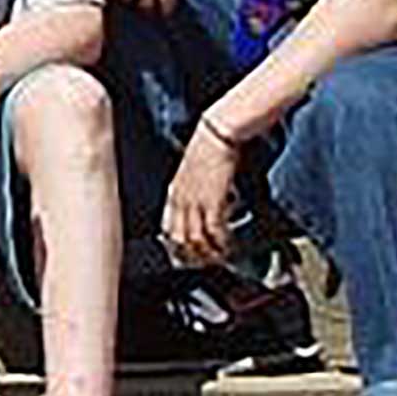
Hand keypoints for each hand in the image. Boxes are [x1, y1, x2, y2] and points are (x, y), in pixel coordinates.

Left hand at [162, 118, 241, 266]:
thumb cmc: (209, 147)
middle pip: (179, 238)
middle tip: (205, 263)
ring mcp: (195, 201)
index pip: (168, 228)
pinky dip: (221, 242)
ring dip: (208, 252)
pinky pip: (214, 230)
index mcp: (174, 192)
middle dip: (191, 255)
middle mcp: (181, 199)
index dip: (176, 247)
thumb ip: (192, 189)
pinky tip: (228, 246)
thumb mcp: (192, 171)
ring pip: (195, 238)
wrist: (217, 132)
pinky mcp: (213, 200)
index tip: (187, 256)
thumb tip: (204, 205)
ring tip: (220, 258)